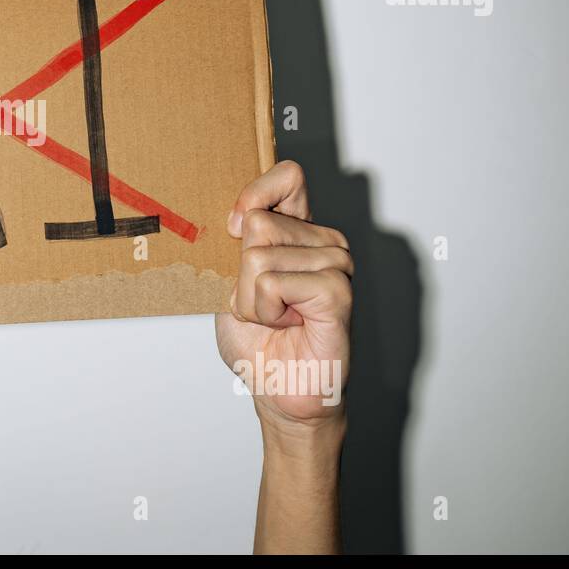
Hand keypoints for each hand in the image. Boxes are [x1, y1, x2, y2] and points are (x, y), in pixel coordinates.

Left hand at [215, 160, 351, 431]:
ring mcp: (335, 264)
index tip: (233, 228)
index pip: (287, 177)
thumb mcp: (230, 282)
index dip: (255, 195)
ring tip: (275, 319)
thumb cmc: (258, 341)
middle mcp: (322, 242)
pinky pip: (275, 282)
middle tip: (262, 305)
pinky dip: (266, 310)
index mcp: (298, 232)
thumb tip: (238, 216)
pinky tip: (286, 325)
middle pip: (257, 223)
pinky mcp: (338, 291)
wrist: (279, 390)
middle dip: (240, 275)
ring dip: (252, 299)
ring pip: (260, 256)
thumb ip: (234, 244)